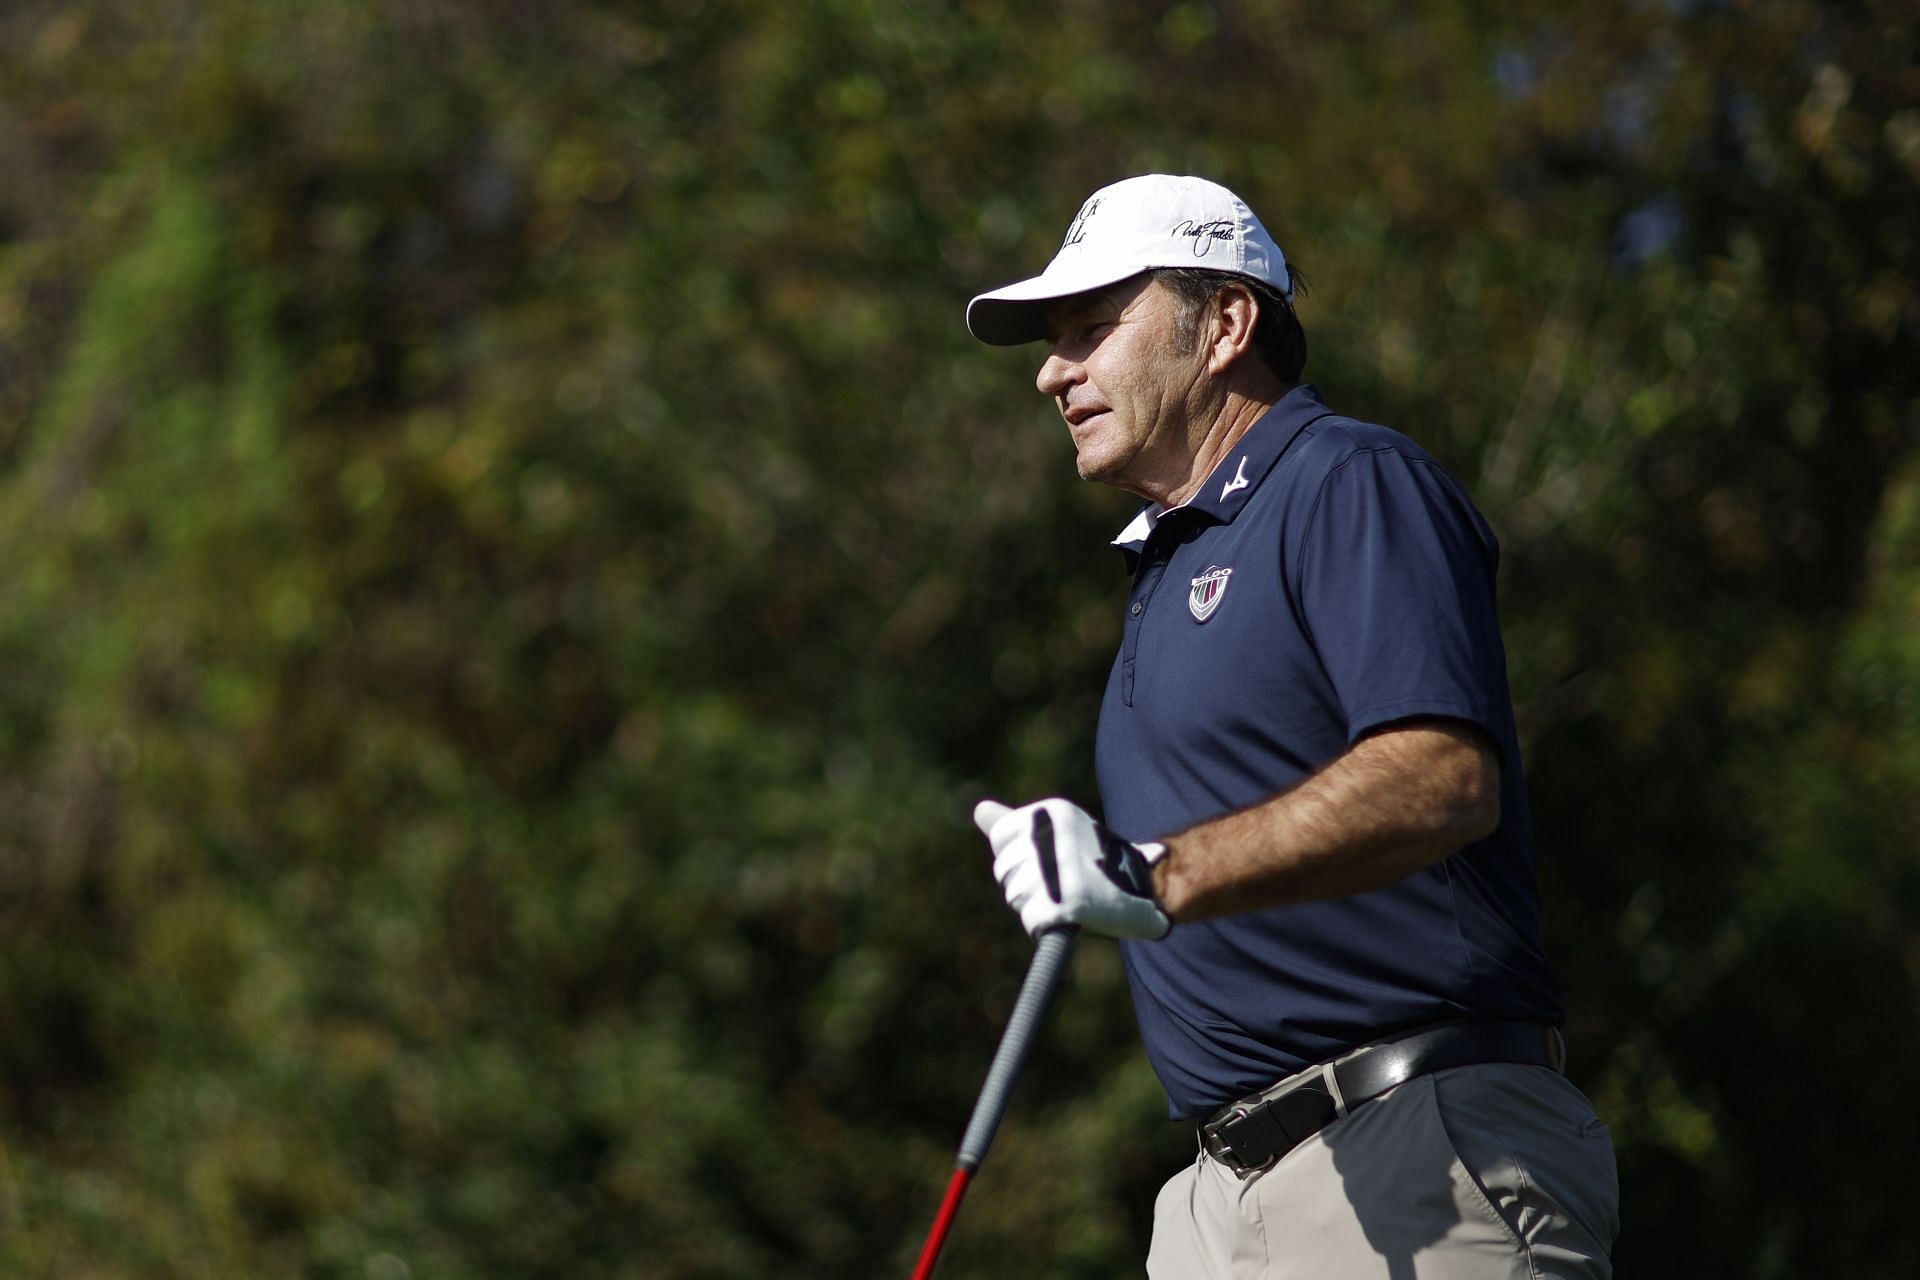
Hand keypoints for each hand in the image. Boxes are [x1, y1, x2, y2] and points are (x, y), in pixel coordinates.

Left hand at [973, 798, 1171, 939]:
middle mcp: (1051, 834)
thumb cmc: (1096, 861)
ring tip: (1070, 895)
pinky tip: (1071, 915)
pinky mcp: (1065, 902)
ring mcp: (1058, 868)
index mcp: (1050, 811)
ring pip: (1015, 896)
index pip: (1001, 837)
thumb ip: (1016, 823)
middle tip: (1064, 880)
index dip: (1019, 857)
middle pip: (1004, 870)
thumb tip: (978, 810)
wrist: (1148, 889)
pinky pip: (1031, 921)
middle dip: (1027, 883)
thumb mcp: (1057, 832)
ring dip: (1037, 905)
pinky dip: (1046, 926)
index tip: (1051, 859)